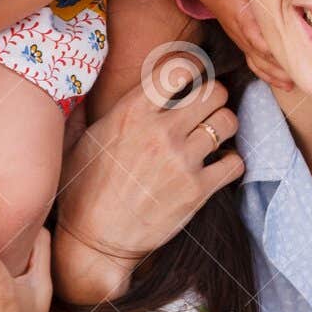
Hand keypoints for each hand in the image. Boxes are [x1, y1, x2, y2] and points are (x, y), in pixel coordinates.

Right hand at [55, 61, 244, 300]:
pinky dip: (231, 163)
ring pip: (228, 122)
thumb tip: (78, 80)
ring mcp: (181, 161)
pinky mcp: (197, 191)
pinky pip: (234, 162)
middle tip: (207, 108)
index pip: (178, 70)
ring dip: (224, 126)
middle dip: (216, 96)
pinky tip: (218, 166)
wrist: (95, 243)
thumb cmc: (82, 191)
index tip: (194, 76)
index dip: (193, 68)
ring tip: (213, 135)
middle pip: (215, 92)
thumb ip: (86, 108)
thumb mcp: (77, 141)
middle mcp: (160, 132)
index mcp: (132, 113)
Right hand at [189, 0, 292, 90]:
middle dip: (279, 67)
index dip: (271, 48)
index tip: (288, 54)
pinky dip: (268, 75)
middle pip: (261, 56)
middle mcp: (241, 33)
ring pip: (258, 63)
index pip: (256, 36)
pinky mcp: (244, 43)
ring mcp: (241, 40)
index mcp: (241, 16)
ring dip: (275, 76)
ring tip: (293, 84)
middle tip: (301, 74)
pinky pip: (255, 64)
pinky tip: (284, 84)